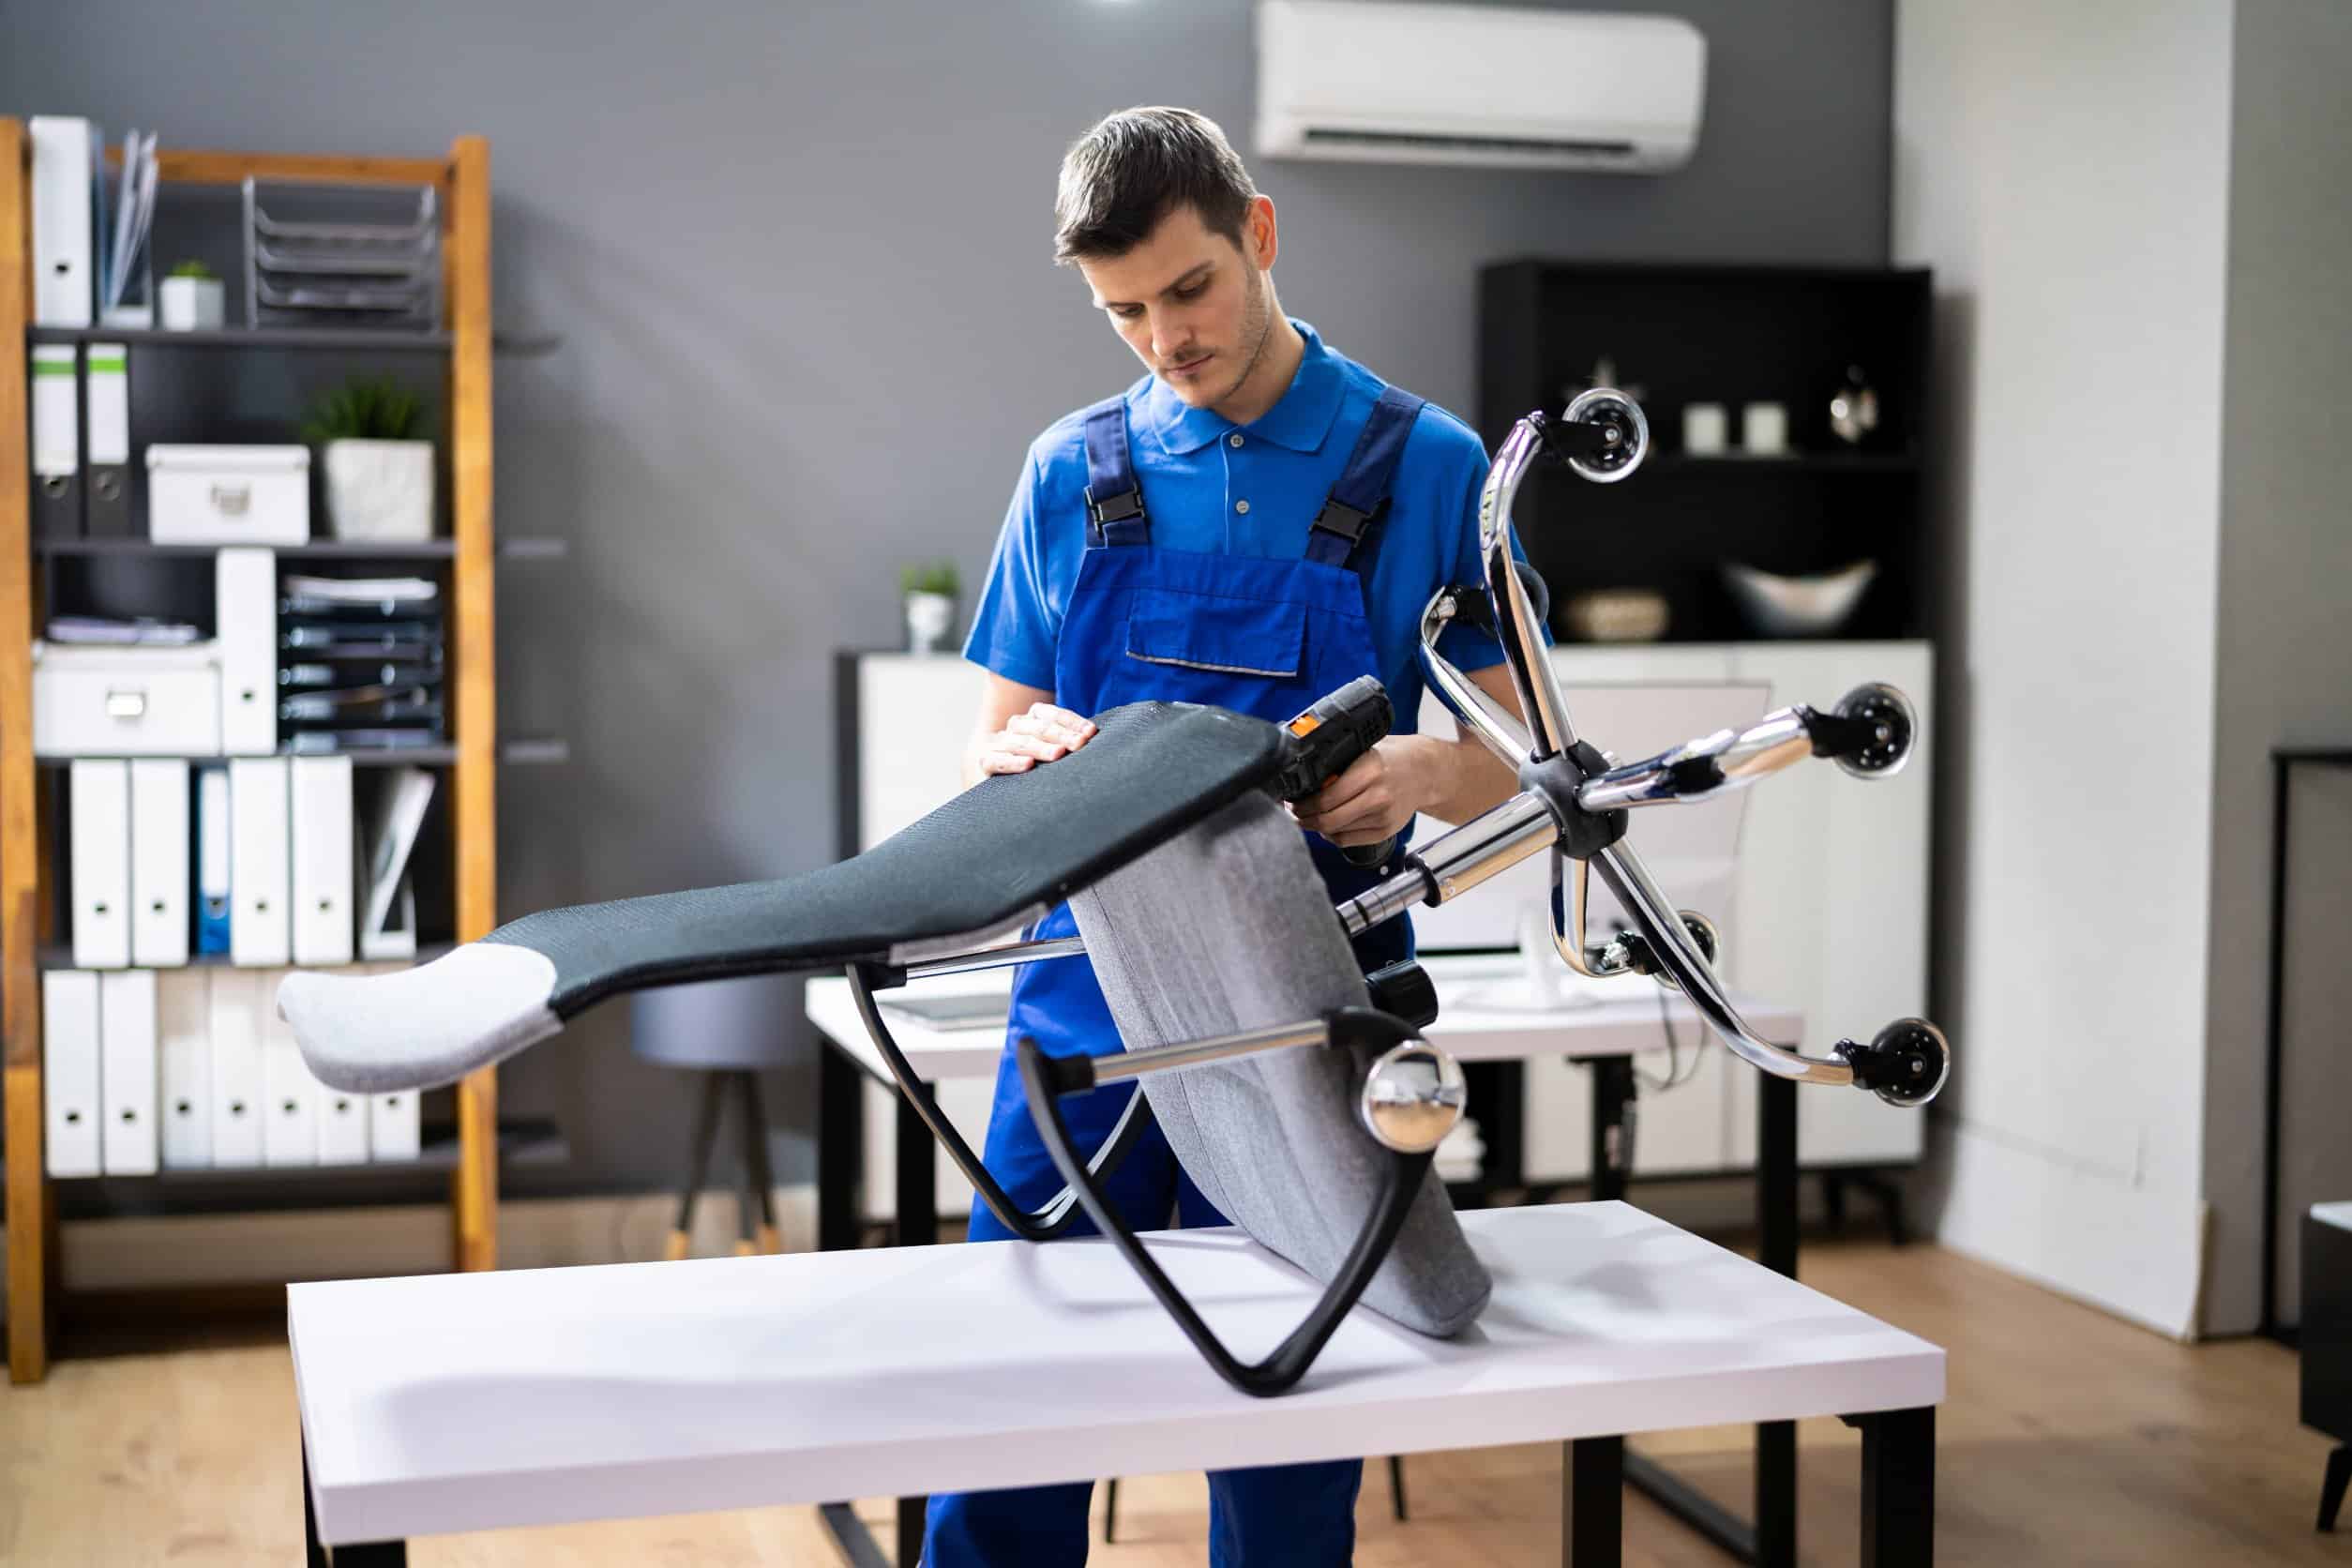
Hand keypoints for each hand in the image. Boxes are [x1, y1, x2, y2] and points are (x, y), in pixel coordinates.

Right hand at [973, 702, 1096, 776]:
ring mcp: (998, 743)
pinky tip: (1028, 765)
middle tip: (1079, 744)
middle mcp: (1015, 726)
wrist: (988, 770)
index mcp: (1031, 718)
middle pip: (1039, 727)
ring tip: (1058, 754)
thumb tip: (1093, 738)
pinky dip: (1012, 762)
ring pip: (1021, 742)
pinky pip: (997, 761)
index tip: (1090, 732)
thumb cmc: (1030, 759)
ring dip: (1041, 748)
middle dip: (1062, 735)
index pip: (1052, 714)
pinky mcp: (985, 761)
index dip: (1072, 721)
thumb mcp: (1047, 745)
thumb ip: (1066, 740)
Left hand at [1289, 737, 1430, 847]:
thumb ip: (1338, 764)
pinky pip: (1348, 840)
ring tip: (1307, 818)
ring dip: (1316, 828)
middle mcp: (1378, 795)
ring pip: (1336, 832)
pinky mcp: (1385, 831)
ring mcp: (1383, 816)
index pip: (1326, 798)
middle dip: (1304, 819)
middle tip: (1293, 814)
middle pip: (1328, 820)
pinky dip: (1332, 836)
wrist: (1425, 773)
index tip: (1291, 801)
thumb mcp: (1364, 750)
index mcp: (1369, 770)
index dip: (1303, 804)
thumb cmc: (1391, 759)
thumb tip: (1303, 779)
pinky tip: (1328, 827)